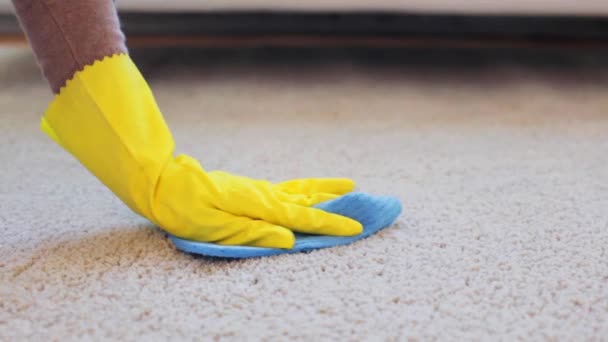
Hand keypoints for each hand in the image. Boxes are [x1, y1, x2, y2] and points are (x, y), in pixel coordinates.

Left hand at [152, 155, 362, 248]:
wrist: (170, 183)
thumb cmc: (188, 209)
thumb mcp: (216, 228)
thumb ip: (253, 234)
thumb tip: (289, 241)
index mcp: (259, 205)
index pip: (303, 218)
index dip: (331, 225)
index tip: (356, 228)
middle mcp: (265, 194)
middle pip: (310, 201)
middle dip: (339, 205)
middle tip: (367, 202)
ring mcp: (260, 189)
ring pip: (301, 191)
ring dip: (326, 191)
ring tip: (349, 186)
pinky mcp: (253, 189)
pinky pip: (287, 188)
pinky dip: (306, 188)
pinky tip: (311, 191)